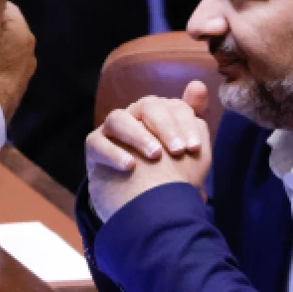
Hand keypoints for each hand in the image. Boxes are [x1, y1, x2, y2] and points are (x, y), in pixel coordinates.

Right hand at [86, 82, 211, 219]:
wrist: (144, 207)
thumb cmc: (169, 177)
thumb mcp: (187, 154)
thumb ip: (195, 122)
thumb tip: (197, 85)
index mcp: (160, 115)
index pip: (173, 106)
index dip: (185, 123)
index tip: (194, 148)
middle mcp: (135, 117)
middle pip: (148, 106)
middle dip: (166, 127)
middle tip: (178, 152)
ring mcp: (112, 131)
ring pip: (119, 118)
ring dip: (139, 135)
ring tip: (155, 155)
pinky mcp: (94, 148)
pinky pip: (98, 143)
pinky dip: (113, 152)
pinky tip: (130, 166)